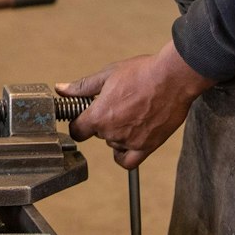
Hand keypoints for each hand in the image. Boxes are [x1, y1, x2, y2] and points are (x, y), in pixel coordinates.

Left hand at [59, 41, 215, 169]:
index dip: (77, 123)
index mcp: (99, 115)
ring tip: (130, 113)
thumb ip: (82, 87)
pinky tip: (126, 142)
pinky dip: (124, 154)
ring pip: (113, 143)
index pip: (77, 131)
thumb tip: (62, 89)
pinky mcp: (147, 146)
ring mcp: (130, 141)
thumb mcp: (107, 75)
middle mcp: (112, 132)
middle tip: (115, 105)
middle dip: (102, 122)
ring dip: (116, 133)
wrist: (173, 79)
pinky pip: (129, 161)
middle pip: (97, 134)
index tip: (82, 117)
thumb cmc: (142, 73)